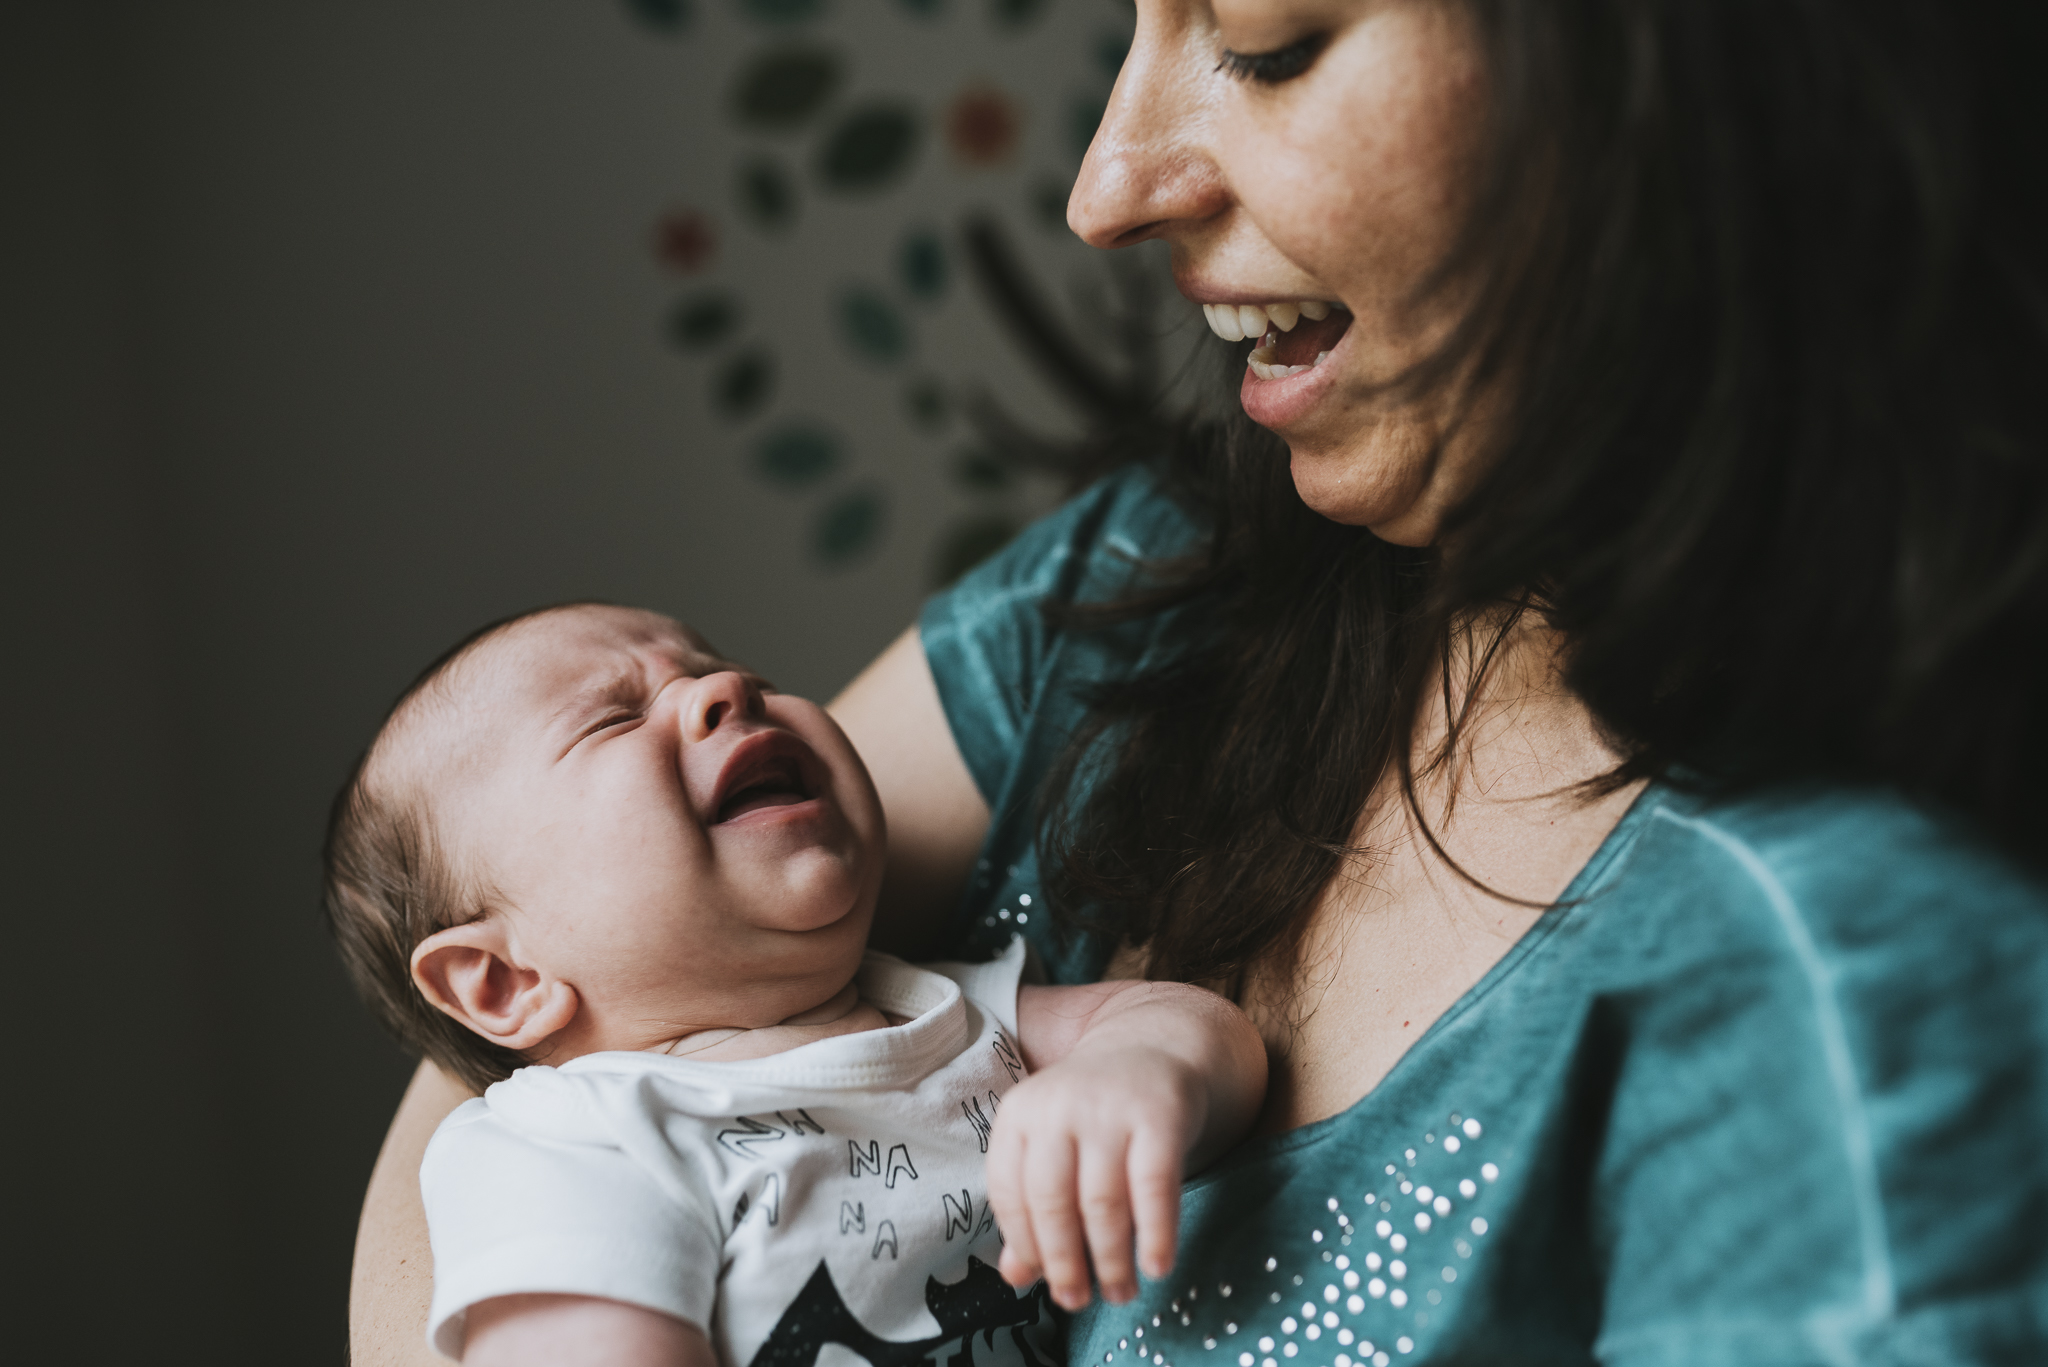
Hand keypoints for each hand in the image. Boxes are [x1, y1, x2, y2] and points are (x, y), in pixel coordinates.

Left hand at [984, 1045, 1201, 1309]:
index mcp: (1019, 1113)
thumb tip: (1015, 1278)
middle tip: (1077, 1302)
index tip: (1042, 1282)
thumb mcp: (1052, 1149)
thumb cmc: (1093, 1115)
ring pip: (1102, 1201)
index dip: (1024, 1245)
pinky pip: (1154, 1187)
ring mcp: (1109, 1109)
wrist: (1156, 1049)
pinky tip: (1156, 1267)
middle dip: (1064, 1262)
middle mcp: (1058, 1107)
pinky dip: (1155, 1234)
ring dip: (1110, 1259)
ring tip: (1120, 1293)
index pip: (1009, 1192)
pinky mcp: (1160, 1115)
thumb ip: (1030, 1208)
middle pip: (1052, 1201)